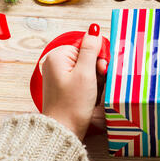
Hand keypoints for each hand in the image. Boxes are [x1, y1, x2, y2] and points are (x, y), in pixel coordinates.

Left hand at [41, 24, 107, 140]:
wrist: (64, 130)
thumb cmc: (73, 104)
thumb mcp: (85, 73)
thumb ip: (90, 49)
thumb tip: (94, 30)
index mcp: (58, 56)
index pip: (86, 45)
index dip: (98, 57)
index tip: (102, 70)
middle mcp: (57, 63)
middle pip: (87, 56)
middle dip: (97, 69)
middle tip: (99, 82)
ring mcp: (60, 75)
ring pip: (88, 69)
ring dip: (96, 79)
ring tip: (94, 92)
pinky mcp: (65, 86)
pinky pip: (84, 79)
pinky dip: (91, 86)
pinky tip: (91, 96)